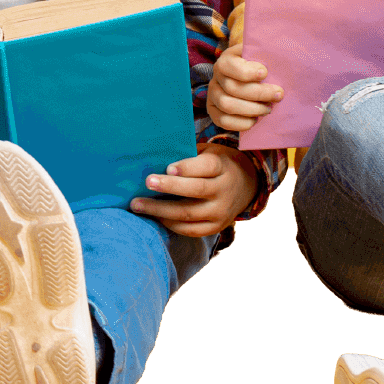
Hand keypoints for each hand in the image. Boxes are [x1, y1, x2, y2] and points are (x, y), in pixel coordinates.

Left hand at [130, 144, 257, 237]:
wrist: (246, 185)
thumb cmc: (216, 164)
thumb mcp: (209, 153)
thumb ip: (188, 153)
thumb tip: (154, 153)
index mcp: (222, 167)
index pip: (207, 167)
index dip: (187, 167)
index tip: (168, 167)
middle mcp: (224, 190)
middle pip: (196, 190)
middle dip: (169, 187)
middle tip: (147, 182)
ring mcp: (221, 211)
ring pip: (189, 213)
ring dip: (160, 210)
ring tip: (137, 205)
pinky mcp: (216, 227)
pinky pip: (191, 230)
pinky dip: (170, 224)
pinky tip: (154, 216)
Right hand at [208, 43, 279, 132]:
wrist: (250, 78)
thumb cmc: (261, 65)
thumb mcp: (262, 54)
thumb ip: (267, 53)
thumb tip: (280, 54)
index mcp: (226, 59)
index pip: (230, 66)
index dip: (248, 72)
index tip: (266, 74)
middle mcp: (216, 77)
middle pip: (232, 88)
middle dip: (259, 94)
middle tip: (278, 95)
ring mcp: (213, 94)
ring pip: (227, 105)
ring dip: (252, 109)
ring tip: (268, 109)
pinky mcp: (214, 110)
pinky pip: (223, 121)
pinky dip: (242, 123)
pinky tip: (255, 119)